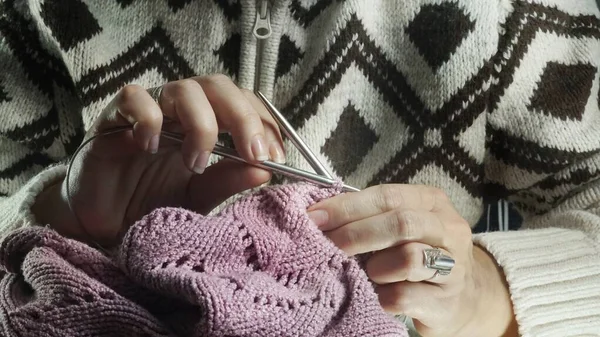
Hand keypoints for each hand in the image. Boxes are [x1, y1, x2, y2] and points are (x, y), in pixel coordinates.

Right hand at [33, 74, 284, 246]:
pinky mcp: (113, 118)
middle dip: (243, 117)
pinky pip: (133, 98)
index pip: (243, 103)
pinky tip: (150, 147)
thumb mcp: (199, 198)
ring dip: (201, 124)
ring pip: (183, 88)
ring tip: (196, 163)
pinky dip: (149, 118)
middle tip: (253, 154)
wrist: (104, 225)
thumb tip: (266, 169)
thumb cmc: (152, 205)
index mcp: (207, 125)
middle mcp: (181, 112)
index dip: (263, 123)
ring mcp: (149, 111)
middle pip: (219, 86)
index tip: (276, 157)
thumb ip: (228, 181)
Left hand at [307, 184, 516, 336]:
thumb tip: (318, 216)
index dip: (347, 207)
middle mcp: (448, 230)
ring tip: (368, 273)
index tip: (314, 217)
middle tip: (326, 245)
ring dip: (375, 267)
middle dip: (355, 234)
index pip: (387, 196)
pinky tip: (377, 295)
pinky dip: (382, 297)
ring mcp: (453, 268)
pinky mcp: (446, 304)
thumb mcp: (402, 226)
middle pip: (400, 224)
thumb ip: (370, 217)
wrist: (464, 298)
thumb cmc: (419, 253)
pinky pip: (404, 297)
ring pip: (407, 258)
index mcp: (432, 202)